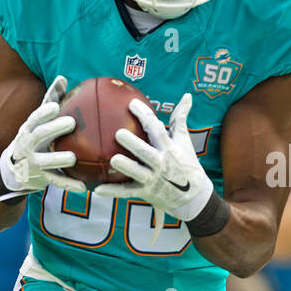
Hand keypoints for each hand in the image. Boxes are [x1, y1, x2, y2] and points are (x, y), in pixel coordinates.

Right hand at [0, 74, 85, 195]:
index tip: (55, 106)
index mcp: (27, 130)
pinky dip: (68, 184)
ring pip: (45, 161)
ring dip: (58, 159)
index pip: (33, 118)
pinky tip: (82, 187)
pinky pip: (55, 182)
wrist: (11, 172)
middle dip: (53, 129)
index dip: (43, 112)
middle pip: (39, 135)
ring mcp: (33, 163)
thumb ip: (49, 102)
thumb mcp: (34, 123)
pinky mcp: (40, 179)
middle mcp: (27, 146)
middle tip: (71, 122)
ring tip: (73, 158)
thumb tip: (62, 78)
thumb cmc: (30, 141)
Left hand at [104, 94, 213, 220]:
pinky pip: (126, 192)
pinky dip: (112, 192)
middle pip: (146, 152)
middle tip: (118, 133)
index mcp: (168, 148)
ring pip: (137, 173)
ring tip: (112, 160)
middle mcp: (161, 163)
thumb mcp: (184, 140)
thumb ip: (180, 118)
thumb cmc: (185, 162)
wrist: (193, 195)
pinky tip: (97, 189)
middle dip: (133, 144)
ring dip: (125, 167)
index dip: (145, 116)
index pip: (157, 129)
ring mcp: (152, 179)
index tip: (131, 104)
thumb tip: (187, 95)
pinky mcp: (145, 192)